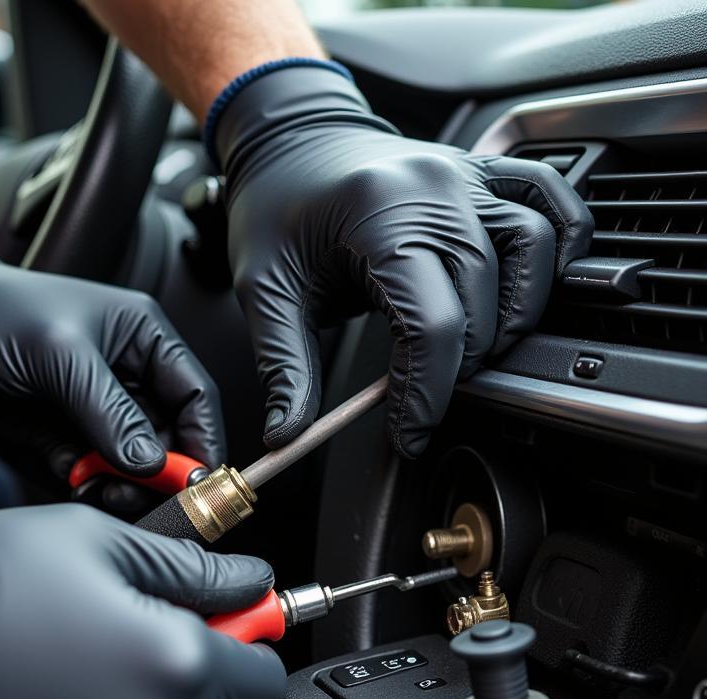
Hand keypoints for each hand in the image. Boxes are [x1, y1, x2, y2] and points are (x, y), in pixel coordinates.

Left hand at [0, 232, 224, 482]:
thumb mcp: (60, 355)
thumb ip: (109, 410)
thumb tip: (150, 463)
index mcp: (145, 342)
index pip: (195, 397)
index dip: (203, 441)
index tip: (199, 481)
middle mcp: (132, 382)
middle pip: (172, 442)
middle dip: (162, 474)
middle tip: (139, 495)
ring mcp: (102, 417)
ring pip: (136, 468)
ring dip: (127, 488)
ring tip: (103, 491)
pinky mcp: (73, 443)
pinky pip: (98, 478)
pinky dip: (94, 490)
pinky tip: (79, 486)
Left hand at [216, 65, 593, 456]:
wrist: (287, 139)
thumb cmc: (274, 208)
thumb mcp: (263, 291)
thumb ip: (284, 367)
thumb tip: (288, 434)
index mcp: (378, 216)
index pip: (431, 325)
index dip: (424, 395)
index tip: (408, 434)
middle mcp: (435, 188)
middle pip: (485, 300)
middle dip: (461, 367)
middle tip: (426, 397)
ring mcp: (466, 174)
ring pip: (532, 251)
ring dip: (514, 315)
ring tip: (471, 350)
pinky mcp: (482, 171)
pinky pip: (550, 199)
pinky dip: (561, 242)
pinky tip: (533, 285)